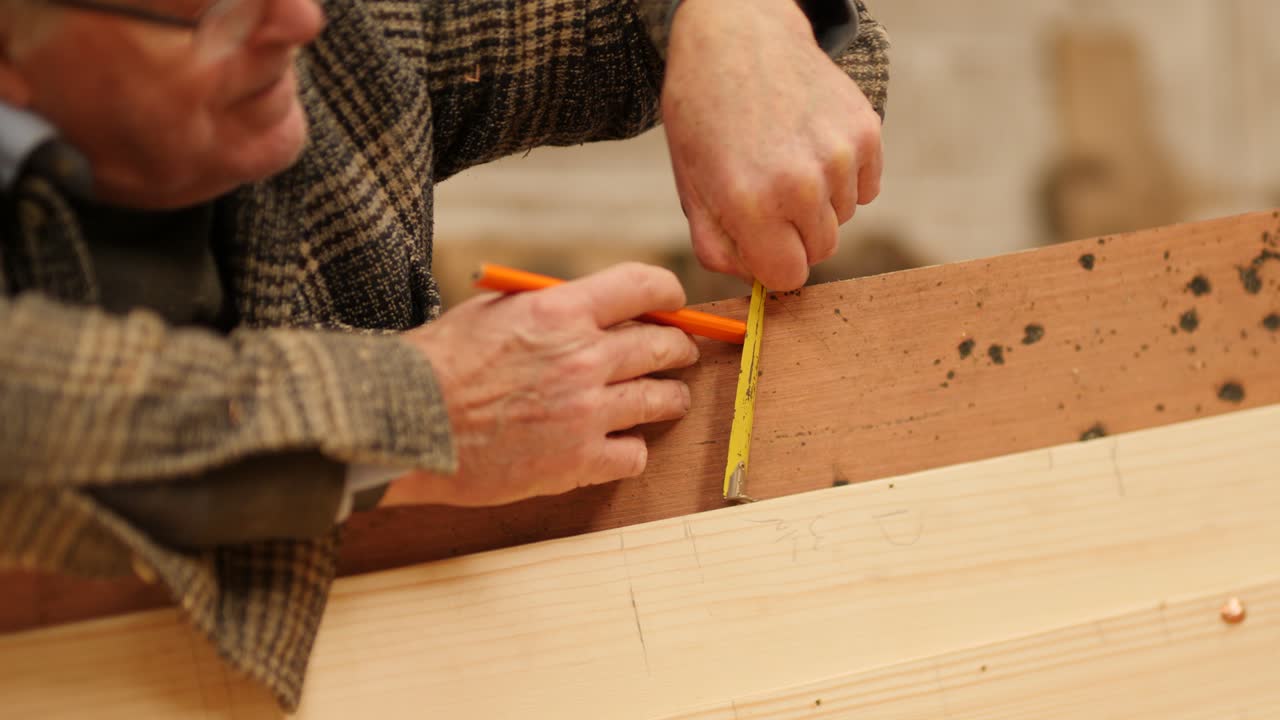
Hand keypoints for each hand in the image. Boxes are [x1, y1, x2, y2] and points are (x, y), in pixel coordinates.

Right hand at [382, 263, 699, 506]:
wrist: (406, 424)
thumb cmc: (439, 365)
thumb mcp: (494, 311)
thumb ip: (549, 308)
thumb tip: (592, 310)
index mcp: (561, 311)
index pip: (645, 287)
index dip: (668, 293)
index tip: (673, 303)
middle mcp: (583, 358)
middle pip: (665, 345)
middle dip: (677, 348)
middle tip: (676, 354)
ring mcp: (586, 413)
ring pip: (662, 400)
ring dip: (669, 398)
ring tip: (666, 400)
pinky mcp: (578, 463)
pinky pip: (636, 454)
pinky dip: (632, 449)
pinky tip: (619, 445)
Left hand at [661, 0, 883, 290]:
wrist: (739, 35)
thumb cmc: (705, 114)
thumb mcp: (691, 185)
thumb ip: (718, 246)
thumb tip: (756, 283)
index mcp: (750, 203)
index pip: (787, 276)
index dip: (772, 263)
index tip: (761, 242)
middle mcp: (801, 184)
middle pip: (819, 252)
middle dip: (794, 235)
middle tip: (768, 195)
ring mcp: (840, 155)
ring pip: (842, 219)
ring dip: (818, 205)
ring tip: (786, 161)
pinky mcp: (867, 132)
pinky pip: (865, 189)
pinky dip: (844, 180)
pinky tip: (811, 147)